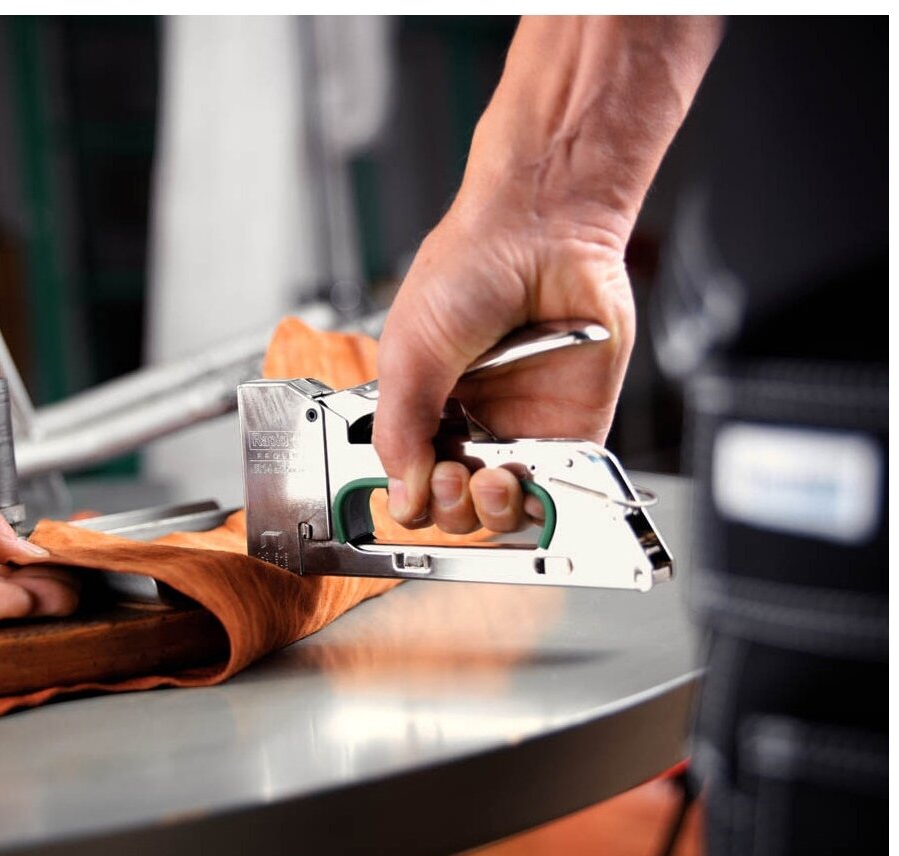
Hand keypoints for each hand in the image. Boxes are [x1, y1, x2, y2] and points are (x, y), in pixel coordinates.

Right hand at [371, 16, 719, 536]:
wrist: (542, 230)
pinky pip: (555, 486)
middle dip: (447, 508)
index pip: (410, 480)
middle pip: (454, 506)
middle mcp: (470, 423)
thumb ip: (399, 427)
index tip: (410, 493)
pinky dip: (538, 501)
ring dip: (489, 512)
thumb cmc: (470, 268)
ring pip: (504, 510)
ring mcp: (520, 429)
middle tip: (448, 478)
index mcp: (422, 407)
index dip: (409, 498)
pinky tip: (519, 480)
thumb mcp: (409, 352)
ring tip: (486, 481)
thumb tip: (400, 489)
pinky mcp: (569, 430)